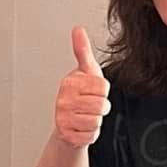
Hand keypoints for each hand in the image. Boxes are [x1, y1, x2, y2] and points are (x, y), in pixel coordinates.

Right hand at [54, 27, 110, 147]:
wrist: (67, 124)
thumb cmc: (79, 97)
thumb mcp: (85, 71)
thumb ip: (83, 50)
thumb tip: (78, 30)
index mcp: (69, 83)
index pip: (103, 87)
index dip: (103, 91)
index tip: (92, 92)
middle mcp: (63, 100)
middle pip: (101, 105)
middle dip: (101, 108)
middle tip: (90, 106)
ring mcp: (63, 119)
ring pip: (97, 121)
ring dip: (96, 120)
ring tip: (86, 116)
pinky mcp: (67, 135)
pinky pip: (91, 134)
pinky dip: (91, 133)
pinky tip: (82, 127)